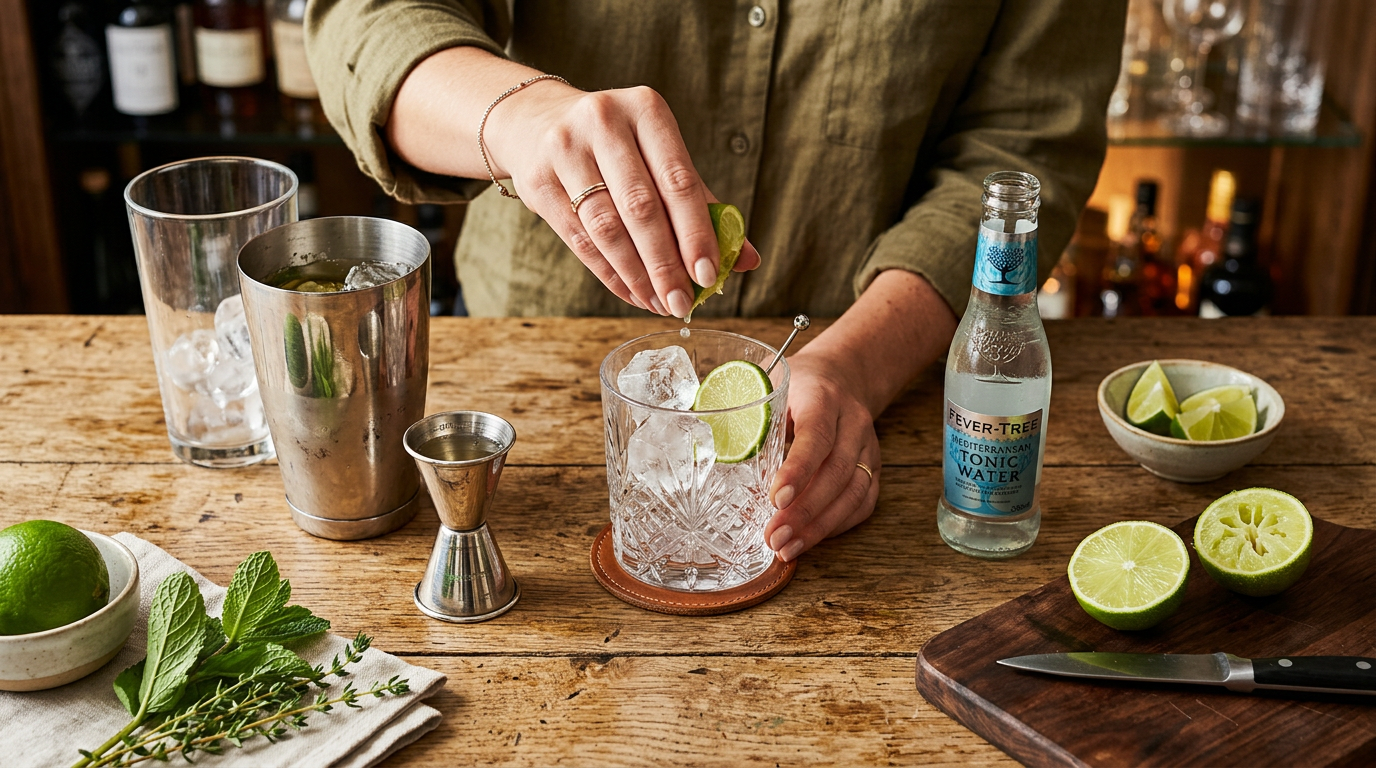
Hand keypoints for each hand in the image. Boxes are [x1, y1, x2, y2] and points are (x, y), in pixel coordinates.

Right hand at [484, 83, 759, 316]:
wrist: (535, 121)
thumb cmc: (615, 144)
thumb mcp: (658, 155)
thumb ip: (702, 204)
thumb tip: (746, 258)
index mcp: (646, 110)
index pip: (679, 180)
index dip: (696, 232)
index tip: (709, 274)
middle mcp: (603, 122)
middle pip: (641, 207)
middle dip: (665, 263)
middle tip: (682, 302)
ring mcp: (565, 149)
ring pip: (606, 227)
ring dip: (637, 274)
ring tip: (658, 303)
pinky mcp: (538, 181)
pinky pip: (579, 239)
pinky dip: (609, 273)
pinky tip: (631, 293)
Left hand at [763, 347, 879, 562]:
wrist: (841, 376)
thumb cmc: (795, 384)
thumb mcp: (767, 381)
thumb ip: (742, 406)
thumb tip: (695, 431)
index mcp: (823, 397)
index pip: (816, 436)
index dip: (798, 469)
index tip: (776, 499)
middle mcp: (852, 422)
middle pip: (836, 471)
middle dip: (804, 511)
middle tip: (774, 537)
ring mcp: (867, 446)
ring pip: (854, 492)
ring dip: (820, 526)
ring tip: (787, 549)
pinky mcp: (873, 466)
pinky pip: (863, 502)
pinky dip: (838, 525)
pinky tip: (811, 539)